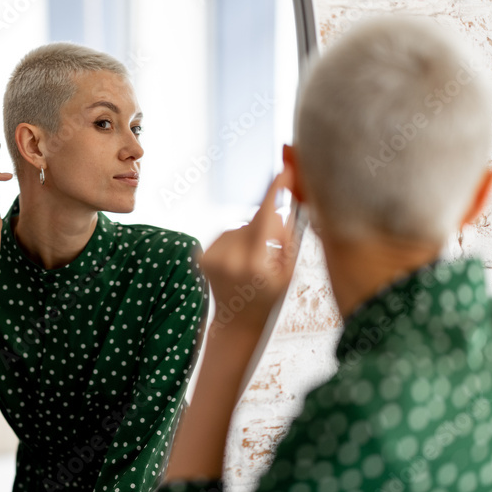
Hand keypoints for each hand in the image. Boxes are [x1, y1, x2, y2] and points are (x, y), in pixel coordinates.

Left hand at [197, 171, 301, 333]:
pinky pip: (226, 234)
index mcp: (256, 263)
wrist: (237, 321)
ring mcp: (213, 257)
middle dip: (267, 226)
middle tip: (271, 250)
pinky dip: (235, 241)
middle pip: (255, 221)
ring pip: (240, 226)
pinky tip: (238, 262)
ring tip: (252, 262)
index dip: (276, 191)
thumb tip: (284, 207)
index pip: (267, 217)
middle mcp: (231, 258)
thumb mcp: (289, 271)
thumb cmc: (269, 296)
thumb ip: (288, 238)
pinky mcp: (203, 255)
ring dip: (249, 235)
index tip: (285, 170)